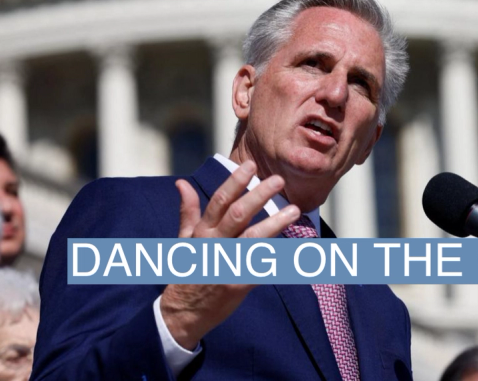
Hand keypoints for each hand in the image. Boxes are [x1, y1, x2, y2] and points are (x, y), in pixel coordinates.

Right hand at [161, 161, 299, 348]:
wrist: (183, 312)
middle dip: (259, 195)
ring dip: (275, 222)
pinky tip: (294, 246)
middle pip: (238, 214)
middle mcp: (214, 244)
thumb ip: (188, 211)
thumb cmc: (187, 271)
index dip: (235, 182)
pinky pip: (261, 265)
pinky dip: (277, 255)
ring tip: (294, 210)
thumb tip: (182, 183)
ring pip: (253, 238)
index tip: (251, 165)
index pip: (219, 201)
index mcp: (202, 232)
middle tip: (278, 180)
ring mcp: (227, 264)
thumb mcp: (184, 239)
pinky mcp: (238, 283)